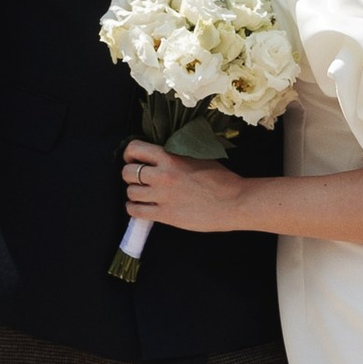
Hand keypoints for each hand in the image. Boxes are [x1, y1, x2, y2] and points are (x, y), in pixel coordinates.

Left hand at [121, 141, 246, 233]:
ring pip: (131, 192)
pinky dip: (134, 210)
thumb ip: (175, 156)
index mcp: (171, 156)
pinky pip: (136, 212)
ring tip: (141, 195)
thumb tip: (159, 157)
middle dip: (129, 176)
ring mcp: (163, 195)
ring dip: (133, 194)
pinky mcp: (166, 215)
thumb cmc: (221, 179)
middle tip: (138, 180)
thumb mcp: (197, 156)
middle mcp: (162, 174)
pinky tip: (141, 208)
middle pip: (127, 172)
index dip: (129, 154)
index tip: (133, 159)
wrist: (235, 201)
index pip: (135, 149)